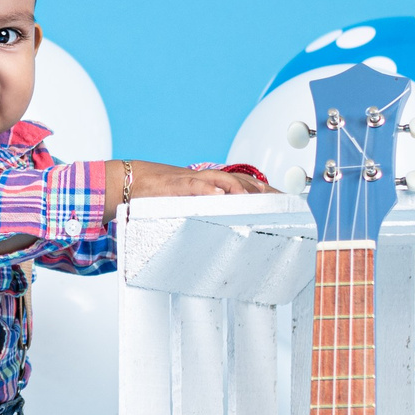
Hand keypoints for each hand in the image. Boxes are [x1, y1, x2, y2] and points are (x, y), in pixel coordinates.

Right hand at [104, 160, 275, 220]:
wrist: (130, 180)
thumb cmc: (154, 196)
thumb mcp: (183, 207)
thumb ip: (201, 214)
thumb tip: (218, 234)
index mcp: (209, 187)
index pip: (242, 187)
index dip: (264, 194)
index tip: (284, 202)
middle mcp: (205, 181)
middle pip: (241, 182)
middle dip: (262, 191)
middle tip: (282, 202)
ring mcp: (193, 181)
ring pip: (223, 181)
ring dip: (242, 189)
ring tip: (257, 198)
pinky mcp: (177, 184)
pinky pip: (196, 185)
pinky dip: (209, 189)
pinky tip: (221, 196)